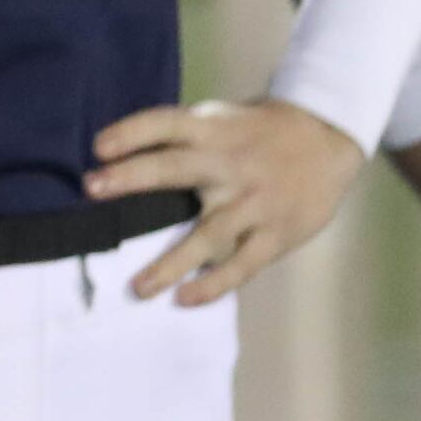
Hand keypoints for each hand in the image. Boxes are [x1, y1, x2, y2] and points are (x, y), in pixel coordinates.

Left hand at [87, 97, 361, 306]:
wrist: (327, 137)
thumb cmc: (257, 133)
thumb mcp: (222, 120)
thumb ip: (183, 139)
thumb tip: (120, 163)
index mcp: (212, 130)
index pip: (165, 123)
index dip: (131, 132)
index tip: (98, 147)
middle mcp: (229, 163)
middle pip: (175, 168)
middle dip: (132, 178)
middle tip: (92, 189)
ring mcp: (254, 201)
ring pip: (208, 234)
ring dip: (171, 263)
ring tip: (137, 289)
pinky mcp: (276, 232)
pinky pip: (241, 264)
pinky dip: (214, 285)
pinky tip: (185, 299)